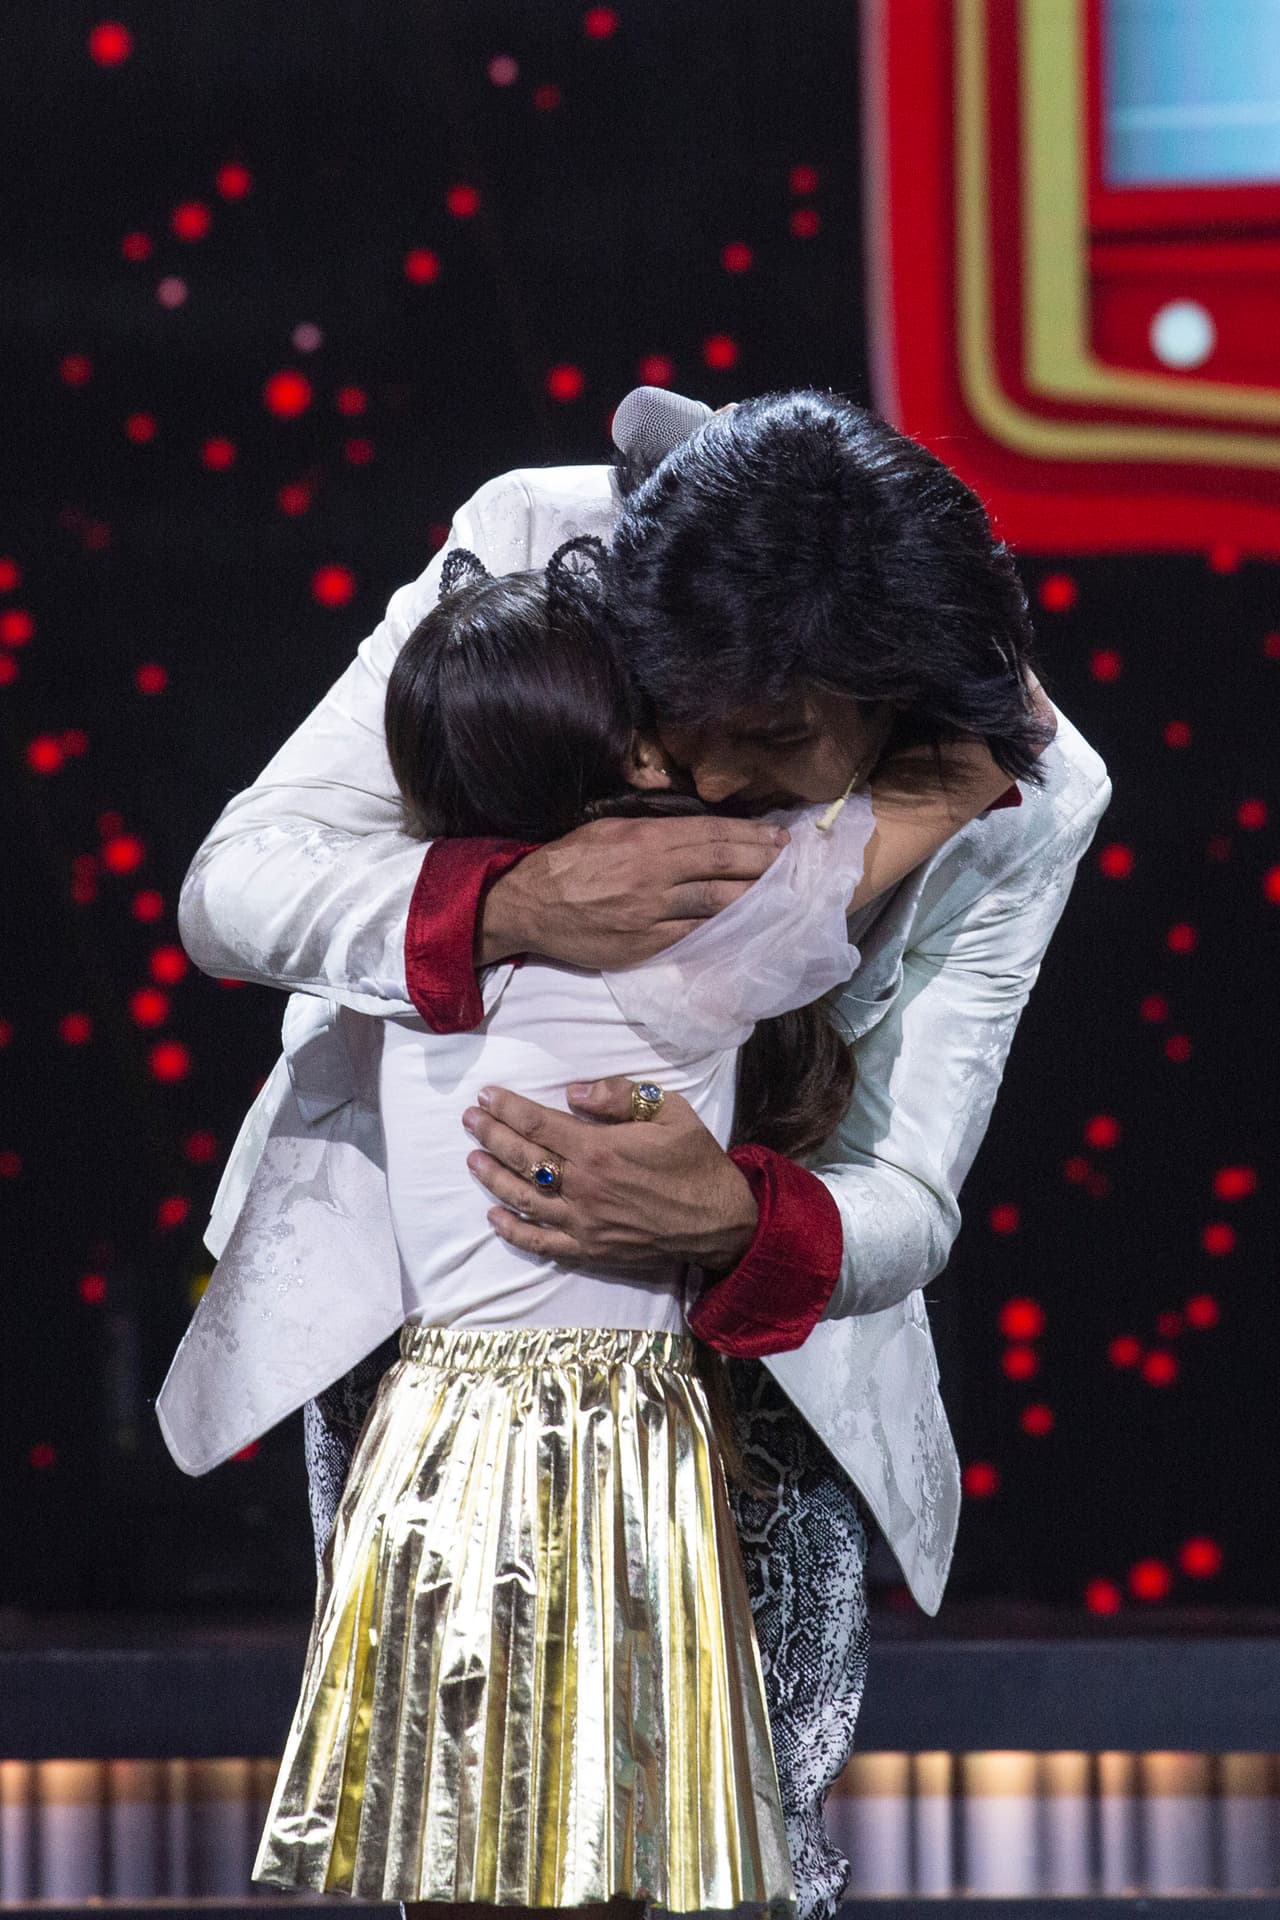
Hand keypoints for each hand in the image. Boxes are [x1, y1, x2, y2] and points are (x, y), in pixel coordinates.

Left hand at [462, 1077, 759, 1270]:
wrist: (721, 1221)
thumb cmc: (696, 1161)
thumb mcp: (670, 1111)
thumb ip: (620, 1096)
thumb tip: (574, 1091)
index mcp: (600, 1149)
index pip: (538, 1124)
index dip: (507, 1108)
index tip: (487, 1095)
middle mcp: (583, 1187)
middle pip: (522, 1159)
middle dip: (491, 1135)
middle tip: (470, 1120)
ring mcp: (583, 1222)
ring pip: (522, 1199)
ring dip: (492, 1178)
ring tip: (473, 1159)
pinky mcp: (589, 1249)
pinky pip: (540, 1242)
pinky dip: (513, 1230)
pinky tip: (494, 1215)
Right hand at [477, 814, 787, 968]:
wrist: (528, 906)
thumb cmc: (567, 861)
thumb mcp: (608, 828)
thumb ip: (653, 826)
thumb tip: (698, 827)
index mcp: (645, 839)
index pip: (713, 835)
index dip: (752, 837)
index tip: (778, 839)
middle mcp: (654, 875)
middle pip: (723, 867)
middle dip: (763, 864)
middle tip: (790, 864)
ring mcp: (651, 913)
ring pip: (716, 904)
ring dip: (753, 898)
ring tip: (779, 894)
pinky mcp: (645, 945)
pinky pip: (694, 935)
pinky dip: (722, 928)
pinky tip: (743, 924)